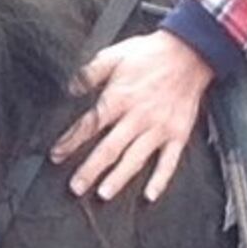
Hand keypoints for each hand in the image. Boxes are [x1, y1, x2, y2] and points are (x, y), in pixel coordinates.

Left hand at [53, 31, 219, 204]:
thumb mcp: (114, 55)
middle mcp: (137, 117)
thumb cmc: (150, 54)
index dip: (70, 142)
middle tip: (75, 187)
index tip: (56, 155)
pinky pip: (169, 161)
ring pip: (135, 158)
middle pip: (109, 149)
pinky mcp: (178, 134)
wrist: (189, 52)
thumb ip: (90, 73)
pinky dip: (160, 179)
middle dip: (90, 170)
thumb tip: (70, 89)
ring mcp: (159, 128)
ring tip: (103, 194)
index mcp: (119, 99)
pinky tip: (149, 195)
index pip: (89, 125)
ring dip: (118, 178)